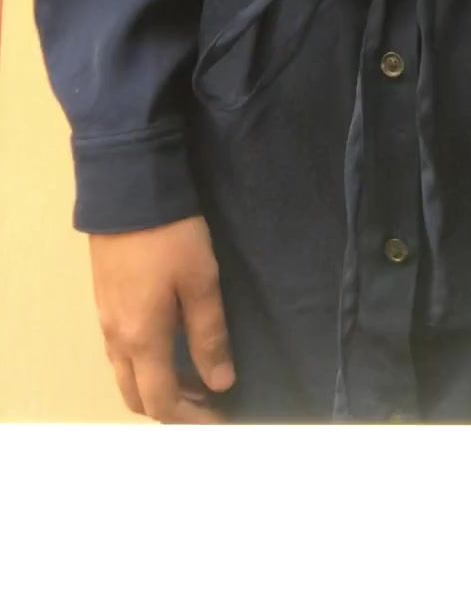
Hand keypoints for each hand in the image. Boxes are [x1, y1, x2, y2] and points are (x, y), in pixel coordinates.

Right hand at [89, 216, 235, 424]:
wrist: (127, 192)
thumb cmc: (170, 238)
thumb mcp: (201, 283)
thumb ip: (209, 336)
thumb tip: (220, 383)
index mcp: (142, 340)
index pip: (162, 402)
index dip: (191, 421)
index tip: (219, 423)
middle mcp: (117, 339)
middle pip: (136, 396)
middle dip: (171, 410)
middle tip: (208, 405)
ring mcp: (106, 321)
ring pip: (126, 375)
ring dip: (156, 387)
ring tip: (195, 379)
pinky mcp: (105, 302)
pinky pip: (121, 353)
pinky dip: (145, 365)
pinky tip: (171, 349)